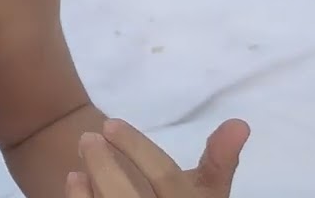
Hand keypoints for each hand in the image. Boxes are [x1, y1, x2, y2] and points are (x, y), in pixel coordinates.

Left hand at [66, 118, 249, 197]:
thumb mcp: (208, 193)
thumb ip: (219, 162)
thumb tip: (239, 123)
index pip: (165, 178)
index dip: (137, 149)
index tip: (110, 123)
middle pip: (127, 196)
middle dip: (104, 166)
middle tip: (88, 137)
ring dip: (90, 186)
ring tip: (78, 164)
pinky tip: (75, 181)